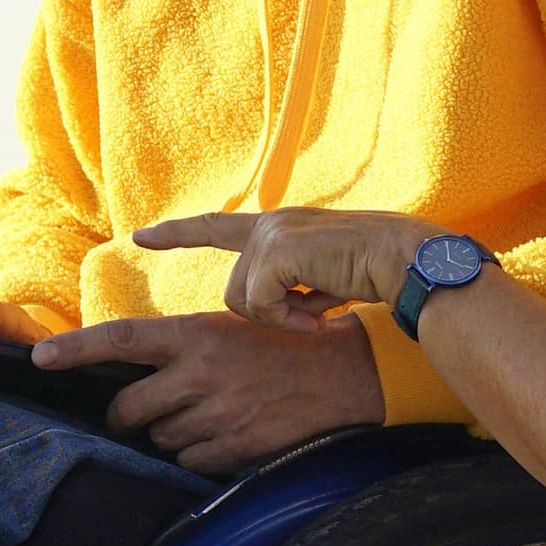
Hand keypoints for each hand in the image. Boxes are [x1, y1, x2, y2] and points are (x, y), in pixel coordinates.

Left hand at [29, 305, 384, 472]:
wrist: (343, 373)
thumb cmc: (281, 345)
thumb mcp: (228, 328)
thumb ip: (181, 349)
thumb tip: (134, 375)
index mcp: (196, 334)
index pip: (120, 339)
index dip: (75, 350)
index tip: (42, 359)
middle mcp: (202, 373)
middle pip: (130, 407)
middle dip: (130, 415)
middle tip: (144, 411)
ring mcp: (219, 413)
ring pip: (160, 438)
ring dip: (171, 434)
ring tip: (206, 414)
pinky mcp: (237, 446)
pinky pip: (190, 461)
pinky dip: (198, 454)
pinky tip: (224, 434)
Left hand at [132, 209, 432, 332]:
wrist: (405, 260)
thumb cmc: (377, 272)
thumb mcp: (324, 274)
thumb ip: (291, 282)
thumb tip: (268, 308)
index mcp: (280, 227)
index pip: (218, 227)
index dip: (179, 233)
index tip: (141, 236)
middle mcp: (269, 226)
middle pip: (234, 294)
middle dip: (269, 317)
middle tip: (312, 319)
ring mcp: (271, 236)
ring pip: (244, 304)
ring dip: (282, 319)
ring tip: (321, 311)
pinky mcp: (275, 251)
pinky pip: (261, 305)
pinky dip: (291, 319)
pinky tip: (321, 313)